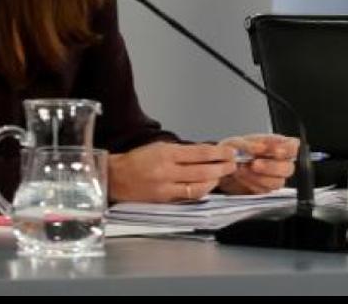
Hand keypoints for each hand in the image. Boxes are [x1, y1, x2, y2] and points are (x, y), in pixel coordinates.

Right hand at [108, 141, 236, 202]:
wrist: (115, 178)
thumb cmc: (137, 160)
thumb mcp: (160, 148)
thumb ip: (183, 151)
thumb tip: (207, 153)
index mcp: (166, 154)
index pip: (200, 153)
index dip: (219, 153)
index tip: (230, 152)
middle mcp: (166, 171)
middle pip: (203, 171)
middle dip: (222, 167)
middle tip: (233, 164)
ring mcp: (165, 188)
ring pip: (198, 186)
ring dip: (214, 180)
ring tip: (222, 175)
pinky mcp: (163, 200)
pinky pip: (188, 196)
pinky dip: (201, 191)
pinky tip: (208, 185)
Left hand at [216, 134, 298, 194]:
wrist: (222, 168)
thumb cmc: (233, 151)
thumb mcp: (237, 142)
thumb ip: (250, 144)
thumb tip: (260, 147)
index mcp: (278, 145)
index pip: (294, 147)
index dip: (288, 150)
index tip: (276, 151)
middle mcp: (280, 161)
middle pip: (288, 168)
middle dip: (271, 167)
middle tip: (255, 164)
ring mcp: (274, 177)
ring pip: (278, 182)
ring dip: (259, 177)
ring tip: (243, 170)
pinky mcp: (266, 188)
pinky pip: (265, 190)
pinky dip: (252, 184)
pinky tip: (243, 177)